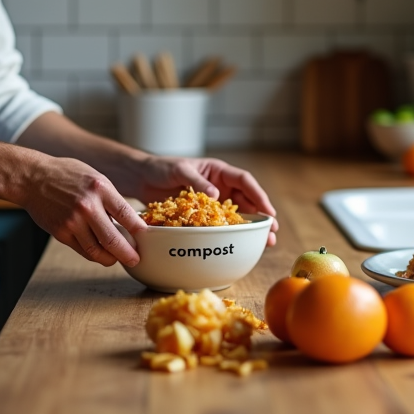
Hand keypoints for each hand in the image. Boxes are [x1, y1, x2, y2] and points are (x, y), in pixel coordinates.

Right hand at [19, 156, 147, 266]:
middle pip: (113, 239)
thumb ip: (110, 198)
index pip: (126, 214)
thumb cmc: (66, 175)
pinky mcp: (61, 233)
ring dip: (110, 259)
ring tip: (118, 259)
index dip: (139, 230)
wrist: (33, 178)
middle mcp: (87, 206)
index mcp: (100, 188)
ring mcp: (73, 221)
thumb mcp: (94, 177)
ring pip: (97, 250)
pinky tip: (100, 254)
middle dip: (128, 254)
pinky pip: (82, 250)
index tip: (147, 238)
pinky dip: (94, 255)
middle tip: (135, 259)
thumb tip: (128, 220)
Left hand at [130, 157, 278, 246]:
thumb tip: (216, 195)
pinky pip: (220, 223)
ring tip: (264, 243)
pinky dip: (230, 233)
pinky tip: (239, 244)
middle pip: (247, 200)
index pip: (244, 181)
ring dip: (250, 228)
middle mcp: (220, 185)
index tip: (268, 211)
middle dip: (261, 216)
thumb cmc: (160, 168)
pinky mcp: (202, 213)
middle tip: (272, 232)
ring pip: (237, 214)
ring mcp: (212, 201)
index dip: (258, 195)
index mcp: (218, 171)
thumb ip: (197, 181)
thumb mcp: (179, 171)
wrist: (141, 178)